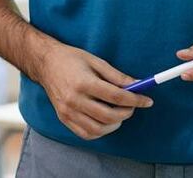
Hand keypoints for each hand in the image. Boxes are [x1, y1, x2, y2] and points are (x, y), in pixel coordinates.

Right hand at [34, 42, 152, 140]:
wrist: (45, 63)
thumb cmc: (71, 59)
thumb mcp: (96, 61)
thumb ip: (117, 76)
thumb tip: (137, 85)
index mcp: (84, 83)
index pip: (116, 97)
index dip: (135, 100)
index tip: (147, 101)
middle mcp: (74, 100)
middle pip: (108, 116)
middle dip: (127, 113)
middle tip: (133, 106)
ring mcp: (67, 111)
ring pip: (98, 129)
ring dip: (115, 124)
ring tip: (119, 114)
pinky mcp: (63, 118)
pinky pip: (86, 133)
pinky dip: (100, 131)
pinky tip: (106, 121)